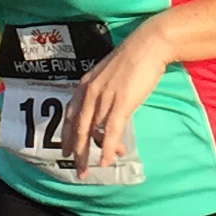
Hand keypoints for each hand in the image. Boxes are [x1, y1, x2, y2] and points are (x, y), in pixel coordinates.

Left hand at [62, 21, 174, 177]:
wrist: (149, 45)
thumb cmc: (133, 57)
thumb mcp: (110, 75)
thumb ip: (105, 91)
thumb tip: (108, 110)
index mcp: (86, 84)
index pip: (71, 114)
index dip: (67, 135)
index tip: (66, 150)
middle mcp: (90, 92)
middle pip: (78, 128)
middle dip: (76, 151)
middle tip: (77, 170)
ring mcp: (104, 98)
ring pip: (92, 132)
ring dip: (91, 153)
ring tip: (90, 170)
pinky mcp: (121, 103)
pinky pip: (110, 132)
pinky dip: (106, 149)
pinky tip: (106, 161)